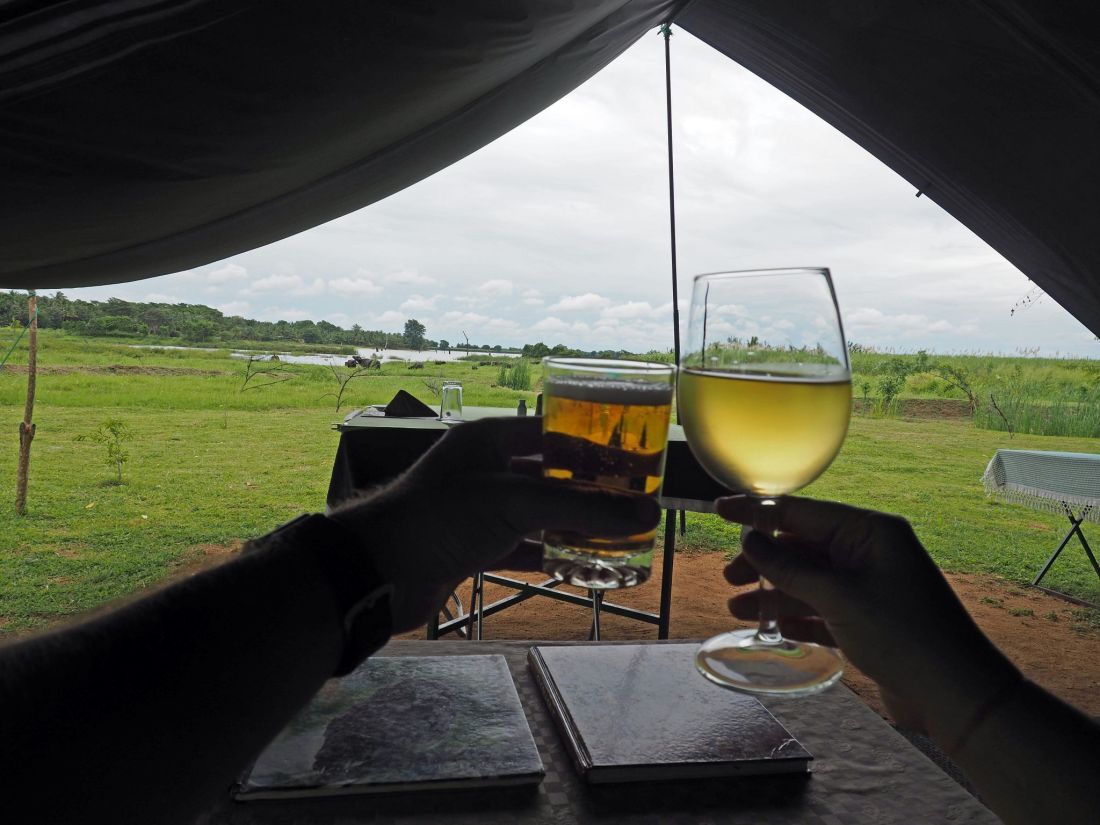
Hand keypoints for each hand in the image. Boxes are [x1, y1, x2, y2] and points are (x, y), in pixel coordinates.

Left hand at [331, 417, 659, 631]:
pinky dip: (549, 557)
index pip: (550, 430)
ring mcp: (477, 511)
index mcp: (487, 440)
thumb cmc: (441, 516)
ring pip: (537, 515)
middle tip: (631, 501)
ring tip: (617, 534)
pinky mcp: (472, 549)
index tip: (630, 457)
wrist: (379, 572)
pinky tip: (581, 566)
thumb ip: (582, 509)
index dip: (589, 442)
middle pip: (547, 475)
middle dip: (587, 490)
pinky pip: (521, 548)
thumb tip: (647, 512)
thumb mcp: (517, 503)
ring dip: (572, 526)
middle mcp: (483, 471)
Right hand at [717, 495, 1016, 735]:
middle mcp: (869, 553)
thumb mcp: (840, 597)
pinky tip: (770, 627)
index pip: (802, 512)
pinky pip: (820, 609)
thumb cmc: (907, 635)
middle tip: (730, 575)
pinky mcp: (866, 621)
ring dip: (773, 593)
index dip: (758, 512)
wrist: (956, 695)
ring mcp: (868, 587)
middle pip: (802, 546)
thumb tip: (751, 541)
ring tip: (737, 607)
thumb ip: (790, 568)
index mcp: (870, 532)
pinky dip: (795, 616)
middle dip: (764, 560)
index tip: (720, 510)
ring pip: (807, 581)